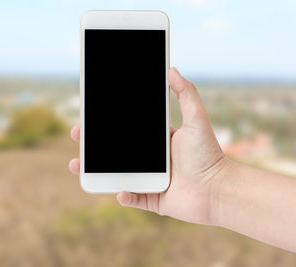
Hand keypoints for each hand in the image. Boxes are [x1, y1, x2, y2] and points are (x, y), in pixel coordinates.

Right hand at [69, 67, 231, 224]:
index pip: (128, 130)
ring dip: (96, 170)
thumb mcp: (196, 119)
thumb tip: (172, 69)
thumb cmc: (208, 154)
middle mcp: (152, 160)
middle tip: (78, 136)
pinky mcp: (153, 199)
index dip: (109, 124)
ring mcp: (150, 180)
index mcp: (157, 141)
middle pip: (116, 151)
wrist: (218, 189)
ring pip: (117, 174)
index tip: (92, 116)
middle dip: (94, 145)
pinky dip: (122, 195)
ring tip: (77, 165)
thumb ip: (185, 93)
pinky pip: (132, 198)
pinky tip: (119, 191)